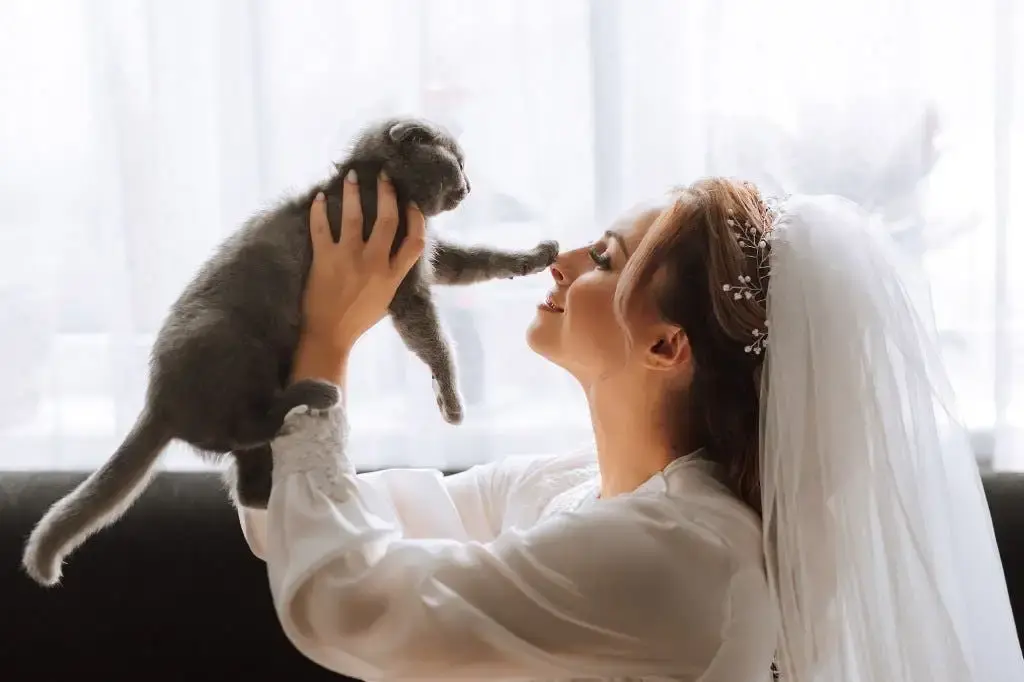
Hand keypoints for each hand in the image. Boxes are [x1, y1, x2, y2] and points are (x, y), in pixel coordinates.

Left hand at [301, 169, 425, 352]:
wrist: (329, 336)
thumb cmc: (358, 319)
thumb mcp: (386, 299)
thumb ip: (393, 273)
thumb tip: (396, 249)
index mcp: (392, 276)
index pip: (415, 241)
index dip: (417, 218)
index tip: (412, 203)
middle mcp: (374, 264)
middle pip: (387, 220)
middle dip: (387, 193)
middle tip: (384, 176)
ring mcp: (348, 259)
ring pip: (354, 216)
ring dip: (352, 192)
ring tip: (351, 176)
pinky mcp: (324, 259)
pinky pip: (321, 227)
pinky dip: (318, 210)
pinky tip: (318, 197)